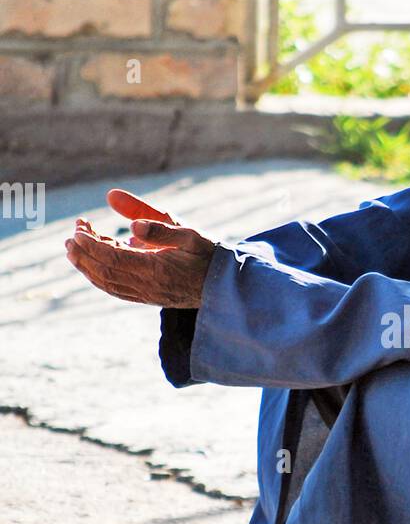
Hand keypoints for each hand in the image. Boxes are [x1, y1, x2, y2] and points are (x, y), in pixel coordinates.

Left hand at [64, 189, 216, 307]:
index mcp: (157, 268)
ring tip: (73, 248)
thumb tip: (131, 225)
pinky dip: (98, 278)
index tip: (79, 229)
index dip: (92, 245)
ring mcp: (146, 294)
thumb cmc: (208, 254)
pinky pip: (115, 290)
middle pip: (104, 272)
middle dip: (84, 253)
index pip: (113, 258)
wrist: (224, 286)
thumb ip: (159, 226)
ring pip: (107, 283)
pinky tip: (91, 265)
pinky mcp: (147, 297)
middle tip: (72, 234)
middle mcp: (148, 286)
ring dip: (86, 266)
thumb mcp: (188, 233)